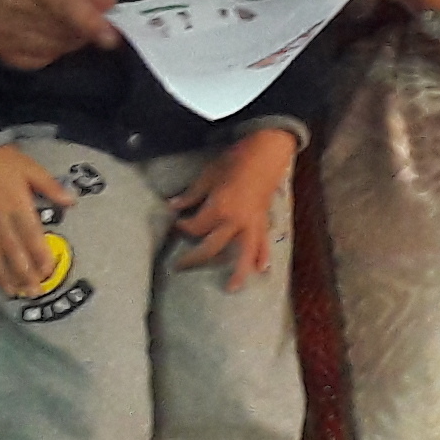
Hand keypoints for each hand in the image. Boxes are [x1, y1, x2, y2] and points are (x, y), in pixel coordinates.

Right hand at [0, 0, 117, 66]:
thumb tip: (109, 8)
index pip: (66, 5)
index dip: (90, 23)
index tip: (112, 38)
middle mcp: (13, 8)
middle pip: (63, 32)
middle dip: (84, 30)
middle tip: (88, 19)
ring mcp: (0, 33)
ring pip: (52, 49)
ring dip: (68, 41)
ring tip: (66, 24)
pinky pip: (34, 61)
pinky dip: (49, 52)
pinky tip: (47, 36)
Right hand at [0, 143, 77, 298]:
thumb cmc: (0, 161)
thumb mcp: (30, 168)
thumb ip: (50, 188)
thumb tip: (72, 202)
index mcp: (18, 207)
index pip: (33, 239)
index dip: (41, 258)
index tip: (50, 272)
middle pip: (14, 255)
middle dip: (26, 276)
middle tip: (35, 293)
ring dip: (6, 278)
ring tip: (16, 293)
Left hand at [173, 129, 296, 284]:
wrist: (267, 151)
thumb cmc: (236, 160)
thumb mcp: (208, 175)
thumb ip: (191, 195)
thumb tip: (172, 206)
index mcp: (219, 208)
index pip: (195, 227)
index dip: (183, 227)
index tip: (177, 223)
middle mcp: (235, 221)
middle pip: (212, 247)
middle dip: (194, 258)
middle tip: (178, 267)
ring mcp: (252, 223)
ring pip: (244, 253)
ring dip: (238, 271)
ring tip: (232, 288)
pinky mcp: (263, 220)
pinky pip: (264, 242)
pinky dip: (263, 256)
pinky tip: (261, 269)